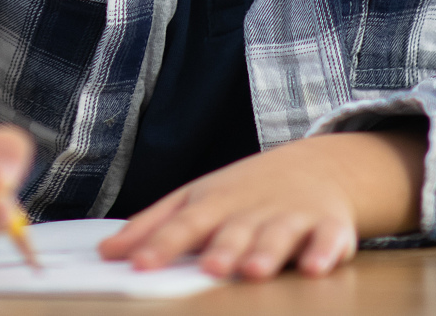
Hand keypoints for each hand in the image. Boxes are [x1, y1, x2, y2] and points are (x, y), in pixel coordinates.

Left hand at [99, 127, 426, 280]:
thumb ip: (151, 226)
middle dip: (221, 249)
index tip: (138, 264)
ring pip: (278, 236)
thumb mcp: (195, 199)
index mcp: (214, 202)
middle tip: (207, 267)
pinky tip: (314, 267)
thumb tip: (106, 253)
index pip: (183, 223)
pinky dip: (324, 252)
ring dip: (266, 253)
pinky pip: (329, 240)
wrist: (316, 165)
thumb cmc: (243, 192)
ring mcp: (291, 217)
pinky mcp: (329, 227)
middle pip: (233, 231)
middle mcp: (251, 210)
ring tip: (253, 270)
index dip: (161, 244)